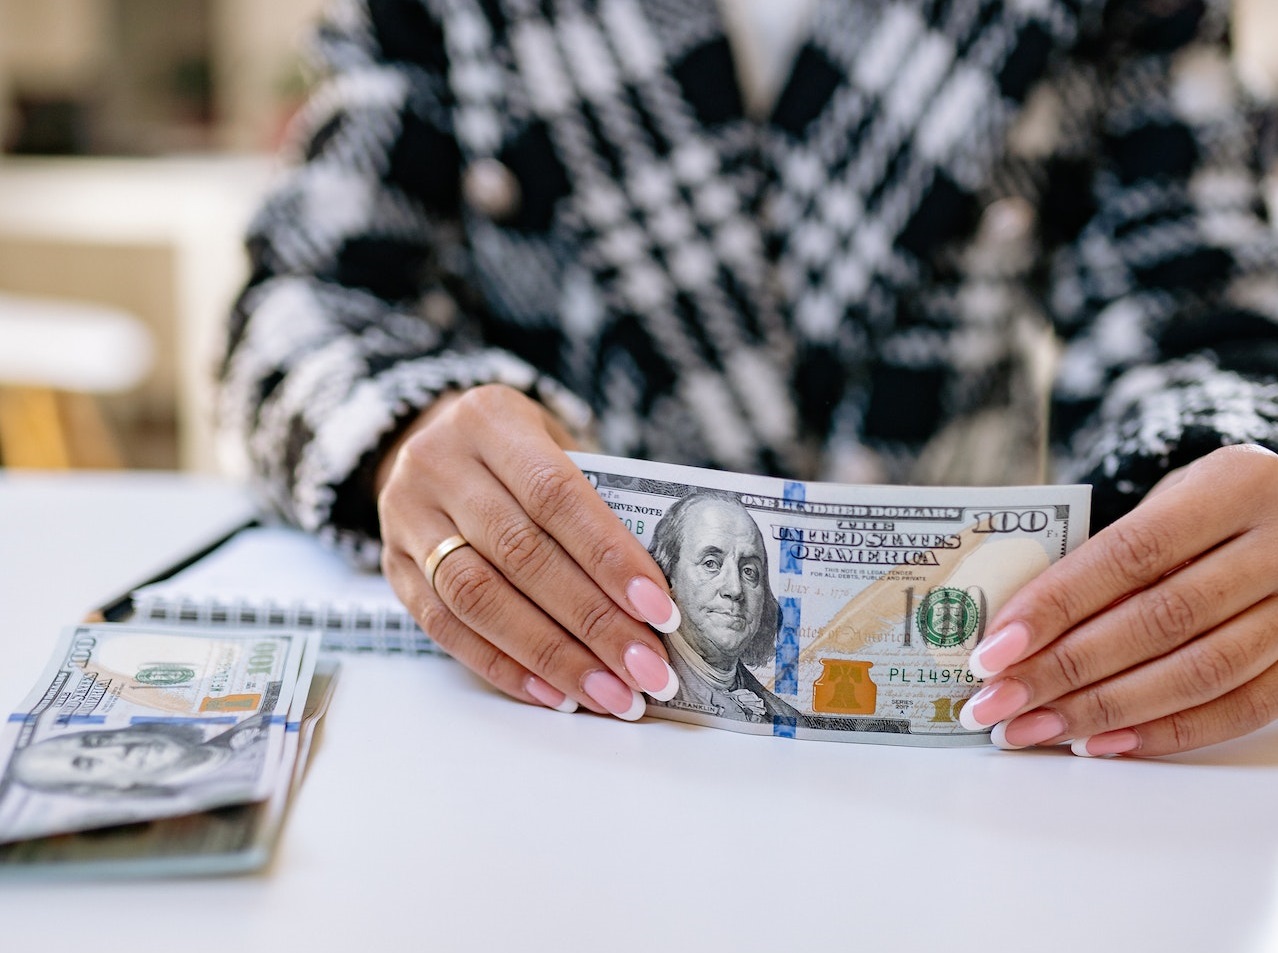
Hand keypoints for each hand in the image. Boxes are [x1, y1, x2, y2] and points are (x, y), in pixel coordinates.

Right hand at [376, 384, 680, 718]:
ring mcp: (406, 517)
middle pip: (521, 554)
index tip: (660, 611)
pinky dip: (504, 666)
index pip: (556, 495)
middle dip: (592, 622)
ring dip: (552, 656)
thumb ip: (596, 499)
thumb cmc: (517, 452)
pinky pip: (444, 627)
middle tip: (646, 670)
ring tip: (609, 694)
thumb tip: (655, 593)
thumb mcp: (554, 443)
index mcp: (489, 420)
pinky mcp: (392, 566)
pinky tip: (554, 693)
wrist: (427, 438)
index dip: (609, 557)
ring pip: (478, 598)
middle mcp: (439, 464)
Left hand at [959, 444, 1277, 755]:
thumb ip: (1113, 555)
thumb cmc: (1214, 510)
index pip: (1129, 555)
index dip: (1055, 607)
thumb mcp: (1173, 501)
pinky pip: (1240, 709)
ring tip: (1034, 728)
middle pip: (1160, 621)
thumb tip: (1021, 629)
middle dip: (1064, 671)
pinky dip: (1166, 732)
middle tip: (996, 703)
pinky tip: (1102, 743)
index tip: (993, 650)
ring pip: (1200, 673)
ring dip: (1104, 711)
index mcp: (1234, 487)